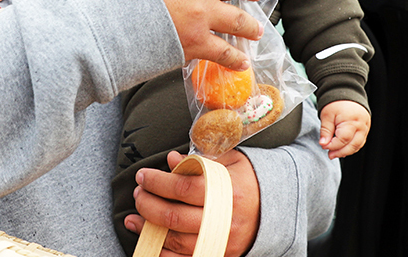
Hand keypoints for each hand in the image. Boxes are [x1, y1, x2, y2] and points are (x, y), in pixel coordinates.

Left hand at [126, 150, 259, 256]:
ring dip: (148, 230)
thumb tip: (170, 160)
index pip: (181, 188)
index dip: (156, 182)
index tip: (142, 176)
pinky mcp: (219, 255)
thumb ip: (198, 161)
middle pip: (174, 216)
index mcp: (226, 191)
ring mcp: (221, 242)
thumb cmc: (247, 180)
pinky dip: (163, 253)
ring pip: (175, 241)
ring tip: (133, 218)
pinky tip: (149, 242)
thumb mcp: (228, 161)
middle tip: (137, 194)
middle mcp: (224, 220)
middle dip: (148, 205)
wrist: (274, 208)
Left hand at [319, 100, 370, 158]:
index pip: (343, 140)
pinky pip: (360, 141)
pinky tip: (343, 148)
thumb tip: (324, 144)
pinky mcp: (366, 127)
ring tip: (335, 153)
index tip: (324, 146)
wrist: (346, 91)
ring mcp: (366, 127)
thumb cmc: (337, 101)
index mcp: (352, 121)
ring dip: (346, 151)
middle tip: (330, 154)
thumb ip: (325, 131)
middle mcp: (361, 125)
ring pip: (358, 145)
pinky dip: (352, 146)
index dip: (333, 145)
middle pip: (352, 145)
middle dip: (340, 152)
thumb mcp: (327, 115)